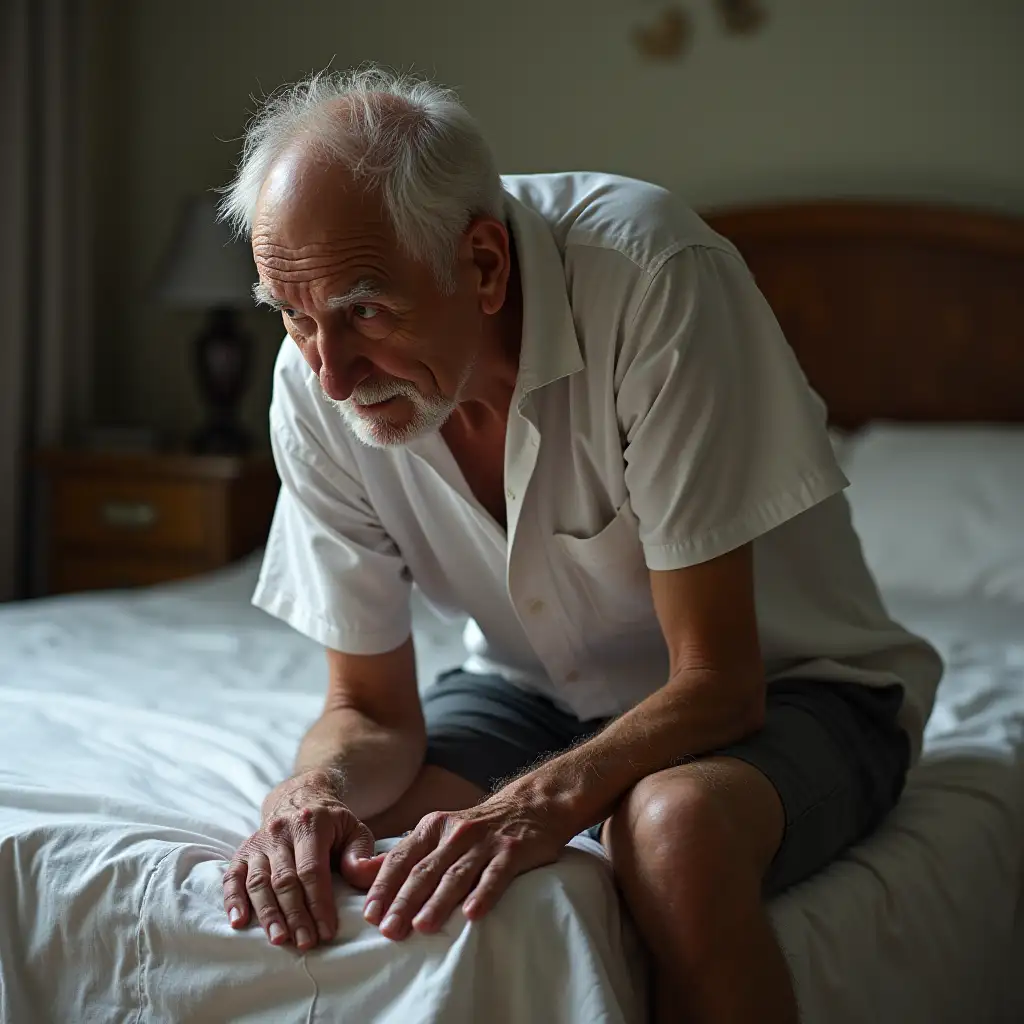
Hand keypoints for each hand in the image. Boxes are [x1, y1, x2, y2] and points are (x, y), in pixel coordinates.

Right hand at [222, 769, 383, 949]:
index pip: (312, 869)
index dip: (319, 903)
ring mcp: (258, 842)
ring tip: (280, 940)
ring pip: (259, 882)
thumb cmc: (332, 824)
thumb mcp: (354, 830)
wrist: (300, 799)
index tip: (327, 931)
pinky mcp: (242, 852)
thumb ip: (361, 854)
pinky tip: (238, 922)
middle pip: (285, 880)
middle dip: (296, 915)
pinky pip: (233, 877)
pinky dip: (233, 901)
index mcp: (310, 824)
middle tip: (306, 943)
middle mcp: (280, 831)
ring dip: (268, 914)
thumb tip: (367, 874)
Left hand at [362, 793, 569, 940]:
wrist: (529, 806)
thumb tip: (362, 874)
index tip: (370, 914)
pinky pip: (496, 875)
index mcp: (432, 827)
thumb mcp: (438, 832)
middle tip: (389, 930)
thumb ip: (407, 854)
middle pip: (425, 870)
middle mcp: (455, 832)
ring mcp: (484, 841)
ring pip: (457, 874)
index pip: (401, 858)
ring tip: (422, 926)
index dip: (384, 886)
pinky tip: (472, 914)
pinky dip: (483, 894)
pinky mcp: (512, 851)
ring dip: (438, 901)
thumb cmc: (476, 829)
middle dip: (405, 901)